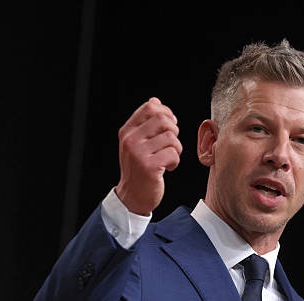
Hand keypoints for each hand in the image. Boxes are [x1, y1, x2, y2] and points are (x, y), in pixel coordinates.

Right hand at [115, 97, 181, 214]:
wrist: (133, 196)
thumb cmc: (139, 169)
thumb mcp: (136, 143)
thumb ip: (145, 123)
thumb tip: (155, 101)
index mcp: (127, 132)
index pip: (150, 107)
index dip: (166, 113)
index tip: (170, 126)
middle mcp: (130, 140)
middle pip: (163, 119)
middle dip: (174, 130)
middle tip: (171, 144)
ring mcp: (138, 153)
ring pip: (171, 137)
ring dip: (176, 148)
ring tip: (169, 157)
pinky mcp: (149, 167)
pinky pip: (173, 154)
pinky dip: (175, 161)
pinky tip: (168, 167)